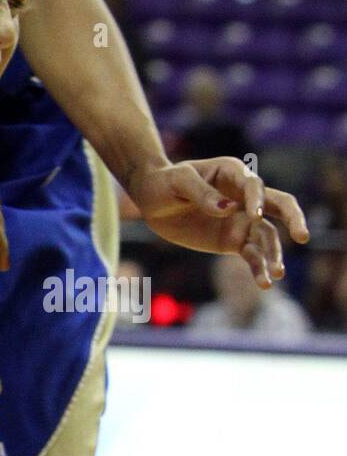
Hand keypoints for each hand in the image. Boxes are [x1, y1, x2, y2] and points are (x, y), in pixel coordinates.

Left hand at [126, 156, 308, 288]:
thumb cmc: (165, 182)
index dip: (256, 200)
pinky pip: (253, 255)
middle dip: (294, 219)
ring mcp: (242, 220)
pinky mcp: (234, 241)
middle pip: (279, 205)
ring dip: (274, 255)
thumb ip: (201, 193)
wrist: (153, 200)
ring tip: (276, 274)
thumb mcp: (178, 182)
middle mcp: (244, 197)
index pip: (254, 186)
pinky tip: (265, 282)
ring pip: (268, 236)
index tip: (253, 216)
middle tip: (303, 236)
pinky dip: (260, 268)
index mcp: (232, 173)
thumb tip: (228, 210)